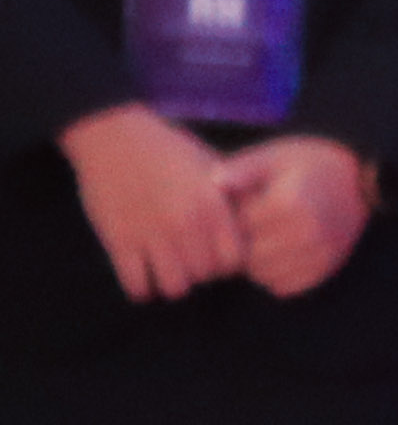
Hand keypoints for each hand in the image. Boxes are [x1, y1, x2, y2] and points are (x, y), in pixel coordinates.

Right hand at [62, 103, 244, 299]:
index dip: (229, 262)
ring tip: (168, 269)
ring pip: (174, 288)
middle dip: (201, 273)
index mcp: (211, 204)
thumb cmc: (167, 148)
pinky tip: (142, 273)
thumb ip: (232, 193)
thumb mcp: (209, 164)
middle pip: (206, 276)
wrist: (112, 136)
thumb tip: (258, 217)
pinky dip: (141, 287)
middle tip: (191, 261)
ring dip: (172, 282)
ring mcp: (150, 234)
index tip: (218, 254)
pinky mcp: (118, 241)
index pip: (235, 259)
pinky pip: (136, 286)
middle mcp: (184, 223)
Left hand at [217, 137, 377, 297]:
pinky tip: (278, 256)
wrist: (359, 178)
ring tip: (262, 242)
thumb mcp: (274, 156)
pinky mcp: (327, 267)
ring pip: (263, 275)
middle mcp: (308, 230)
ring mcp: (320, 251)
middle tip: (248, 229)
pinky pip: (284, 287)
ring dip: (255, 264)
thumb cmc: (308, 164)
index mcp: (290, 202)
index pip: (237, 227)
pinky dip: (275, 276)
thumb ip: (242, 168)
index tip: (238, 209)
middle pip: (248, 255)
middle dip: (242, 244)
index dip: (231, 219)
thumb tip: (213, 183)